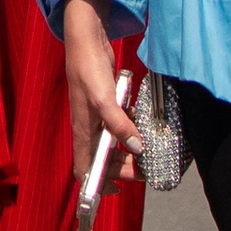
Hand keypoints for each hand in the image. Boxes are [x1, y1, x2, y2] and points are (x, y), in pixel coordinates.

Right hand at [63, 0, 143, 190]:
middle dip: (122, 168)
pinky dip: (130, 128)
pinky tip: (143, 125)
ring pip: (112, 142)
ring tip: (148, 153)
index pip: (84, 168)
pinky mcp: (107, 102)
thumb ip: (119, 125)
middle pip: (103, 159)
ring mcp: (98, 115)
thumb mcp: (104, 99)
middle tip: (145, 170)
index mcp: (83, 131)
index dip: (96, 184)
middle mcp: (89, 127)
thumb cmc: (89, 70)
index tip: (116, 191)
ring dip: (128, 150)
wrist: (87, 40)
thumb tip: (136, 148)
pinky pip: (119, 123)